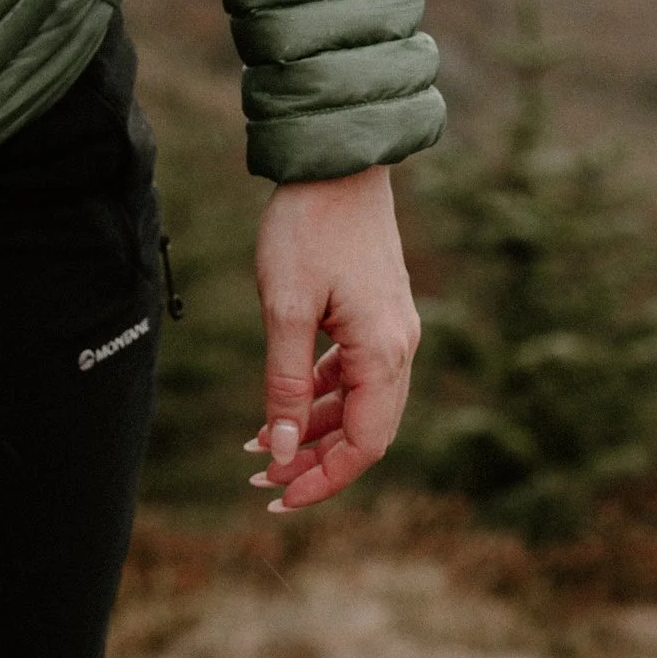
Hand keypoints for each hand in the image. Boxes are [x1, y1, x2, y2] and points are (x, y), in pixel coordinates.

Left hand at [245, 165, 418, 511]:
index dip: (323, 480)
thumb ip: (284, 384)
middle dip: (315, 462)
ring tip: (258, 444)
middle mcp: (398, 346)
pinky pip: (352, 373)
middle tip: (262, 480)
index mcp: (382, 352)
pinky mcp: (376, 312)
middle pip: (365, 432)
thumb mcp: (285, 310)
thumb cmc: (308, 228)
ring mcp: (390, 329)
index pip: (364, 444)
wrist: (337, 161)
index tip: (279, 497)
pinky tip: (279, 404)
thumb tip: (280, 450)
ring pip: (357, 404)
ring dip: (312, 429)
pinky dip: (318, 394)